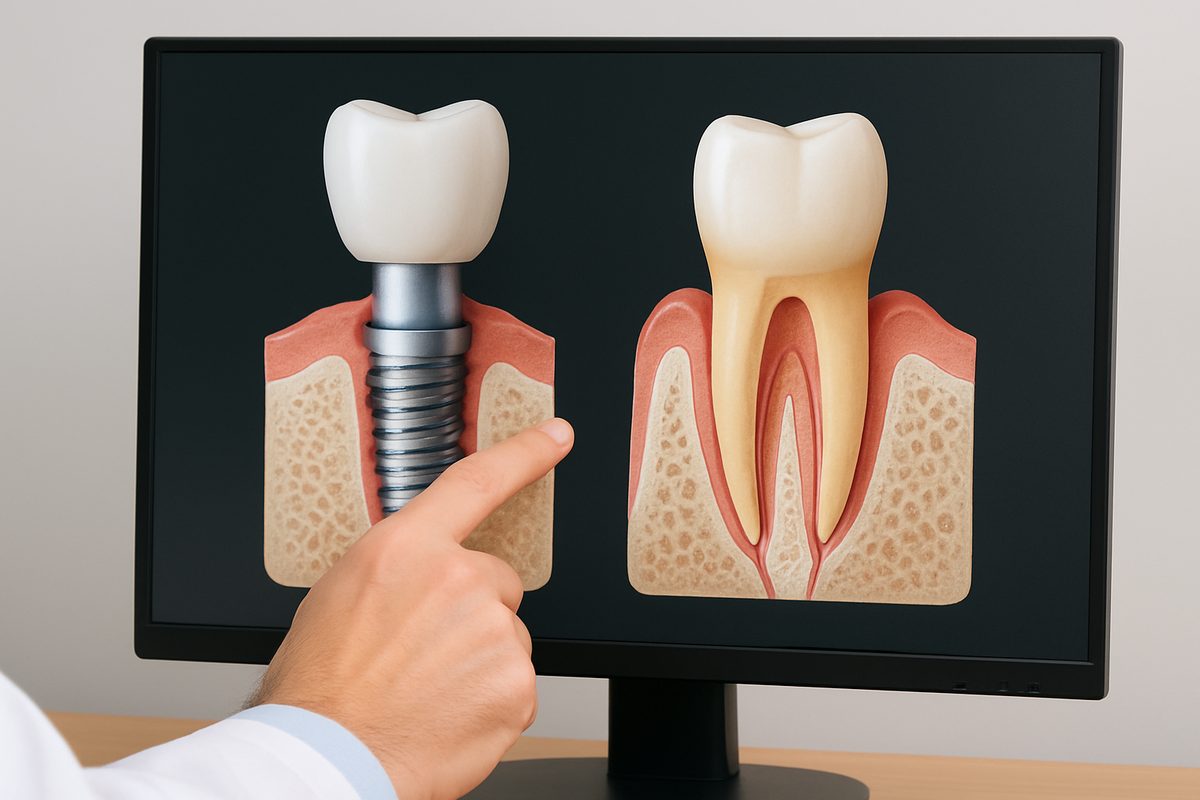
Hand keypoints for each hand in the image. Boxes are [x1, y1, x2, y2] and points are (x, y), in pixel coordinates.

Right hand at [251, 417, 574, 799]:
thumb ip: (397, 571)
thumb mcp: (338, 599)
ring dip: (479, 660)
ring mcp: (492, 632)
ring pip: (505, 637)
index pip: (476, 482)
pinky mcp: (515, 684)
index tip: (557, 435)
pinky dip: (489, 702)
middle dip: (473, 612)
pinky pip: (514, 684)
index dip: (524, 453)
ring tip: (426, 691)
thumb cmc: (319, 689)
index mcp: (405, 549)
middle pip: (497, 581)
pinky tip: (446, 715)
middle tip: (425, 653)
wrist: (326, 760)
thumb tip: (421, 578)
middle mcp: (457, 580)